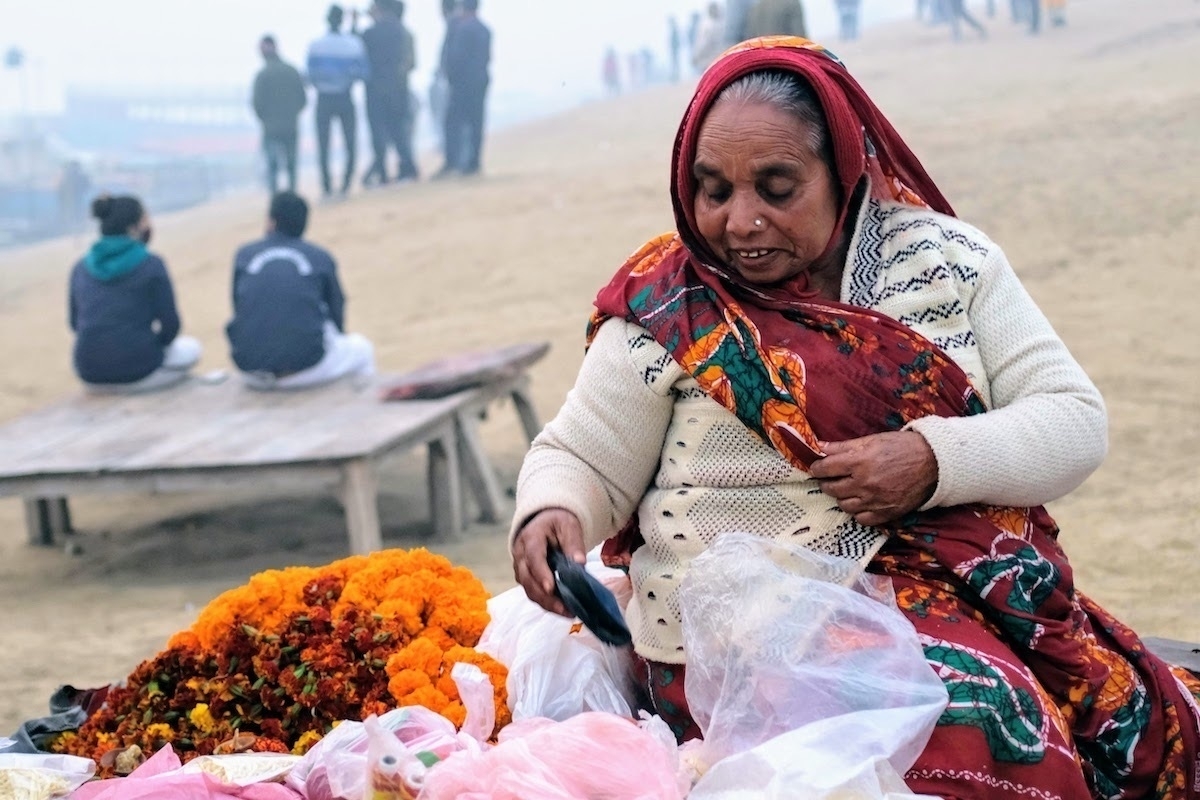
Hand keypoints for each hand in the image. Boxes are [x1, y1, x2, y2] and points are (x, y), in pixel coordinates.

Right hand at [512, 508, 585, 616]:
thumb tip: (580, 563)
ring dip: (547, 604)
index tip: (551, 588)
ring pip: (529, 589)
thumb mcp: (569, 526)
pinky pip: (533, 592)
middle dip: (546, 597)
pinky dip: (546, 602)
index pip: (533, 557)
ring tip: (568, 613)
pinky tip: (562, 609)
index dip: (541, 574)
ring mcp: (520, 567)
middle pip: (527, 579)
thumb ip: (574, 543)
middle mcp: (520, 554)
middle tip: (565, 609)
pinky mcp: (525, 578)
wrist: (545, 522)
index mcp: (530, 538)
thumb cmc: (557, 523)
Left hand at [809, 430, 937, 526]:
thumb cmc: (901, 447)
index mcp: (859, 462)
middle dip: (826, 483)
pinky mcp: (887, 513)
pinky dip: (858, 512)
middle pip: (831, 489)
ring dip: (842, 497)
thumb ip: (844, 446)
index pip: (825, 468)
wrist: (933, 462)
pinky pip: (862, 519)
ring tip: (846, 490)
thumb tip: (820, 447)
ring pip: (844, 505)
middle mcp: (864, 483)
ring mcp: (875, 500)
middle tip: (830, 479)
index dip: (817, 468)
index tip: (816, 469)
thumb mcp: (872, 440)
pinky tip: (861, 503)